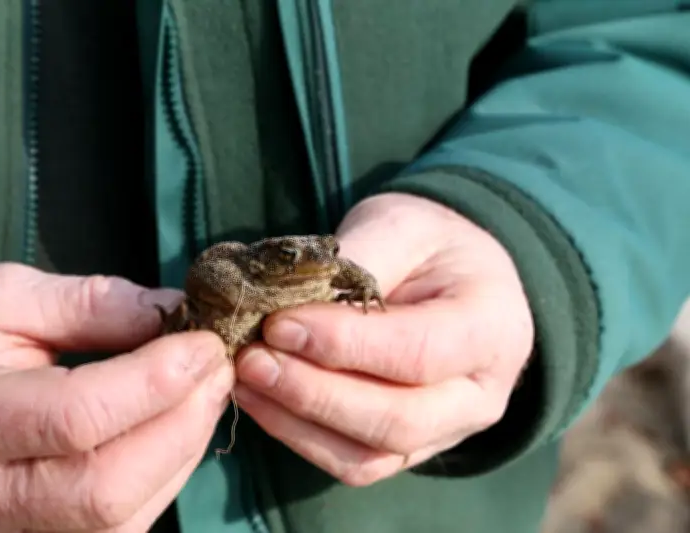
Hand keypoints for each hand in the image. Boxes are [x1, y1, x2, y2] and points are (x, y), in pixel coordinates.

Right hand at [0, 264, 231, 531]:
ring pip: (123, 517)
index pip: (74, 419)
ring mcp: (6, 530)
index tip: (204, 342)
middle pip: (108, 488)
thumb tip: (174, 312)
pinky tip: (177, 425)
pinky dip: (166, 473)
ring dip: (184, 449)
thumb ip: (91, 303)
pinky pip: (122, 524)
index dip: (156, 381)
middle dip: (182, 422)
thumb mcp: (1, 294)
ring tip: (205, 388)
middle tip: (217, 364)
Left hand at [234, 192, 533, 485]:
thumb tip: (285, 304)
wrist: (453, 275)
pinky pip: (354, 463)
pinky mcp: (410, 447)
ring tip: (244, 378)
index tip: (278, 325)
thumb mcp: (402, 225)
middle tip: (251, 359)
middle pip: (397, 419)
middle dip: (313, 393)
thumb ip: (358, 261)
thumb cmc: (429, 244)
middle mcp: (480, 393)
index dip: (344, 345)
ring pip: (371, 454)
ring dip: (297, 421)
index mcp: (492, 326)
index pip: (418, 353)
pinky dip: (300, 437)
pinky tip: (261, 399)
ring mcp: (447, 429)